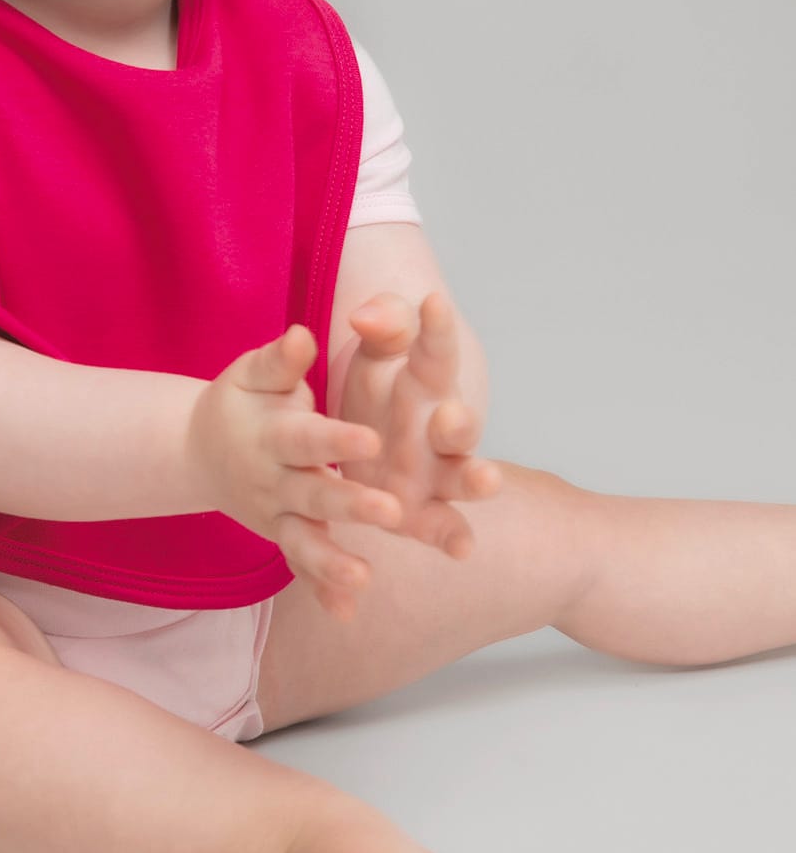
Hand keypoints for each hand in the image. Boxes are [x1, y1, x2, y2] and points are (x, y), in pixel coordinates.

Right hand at [187, 323, 406, 617]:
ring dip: (331, 563)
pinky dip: (321, 592)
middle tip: (392, 511)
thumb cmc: (240, 402)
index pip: (306, 438)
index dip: (335, 438)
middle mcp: (274, 480)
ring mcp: (277, 515)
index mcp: (272, 435)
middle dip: (351, 505)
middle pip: (314, 494)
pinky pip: (301, 568)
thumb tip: (302, 335)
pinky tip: (345, 614)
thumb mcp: (252, 373)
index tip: (369, 437)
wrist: (198, 450)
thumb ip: (280, 360)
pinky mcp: (282, 538)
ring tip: (363, 579)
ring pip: (304, 542)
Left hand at [336, 290, 502, 562]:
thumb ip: (382, 327)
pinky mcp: (416, 514)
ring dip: (474, 480)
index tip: (432, 304)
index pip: (435, 352)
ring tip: (489, 480)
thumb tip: (366, 316)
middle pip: (459, 426)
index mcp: (428, 383)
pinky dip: (451, 537)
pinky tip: (463, 549)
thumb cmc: (380, 388)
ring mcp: (432, 475)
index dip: (436, 329)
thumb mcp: (376, 351)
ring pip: (459, 478)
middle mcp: (438, 431)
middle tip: (452, 416)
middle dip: (461, 422)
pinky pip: (437, 527)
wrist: (363, 443)